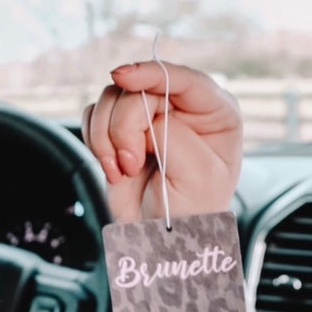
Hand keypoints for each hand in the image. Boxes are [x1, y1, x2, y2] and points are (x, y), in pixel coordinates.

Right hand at [81, 61, 242, 223]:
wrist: (161, 238)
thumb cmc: (192, 210)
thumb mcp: (197, 175)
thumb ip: (172, 136)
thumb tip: (141, 116)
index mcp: (217, 111)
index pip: (185, 79)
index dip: (152, 73)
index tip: (122, 78)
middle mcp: (183, 106)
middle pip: (139, 88)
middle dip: (125, 126)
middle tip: (130, 165)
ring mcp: (150, 114)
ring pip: (111, 97)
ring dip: (107, 136)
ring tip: (123, 170)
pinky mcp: (120, 127)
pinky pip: (94, 114)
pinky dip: (95, 140)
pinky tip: (113, 168)